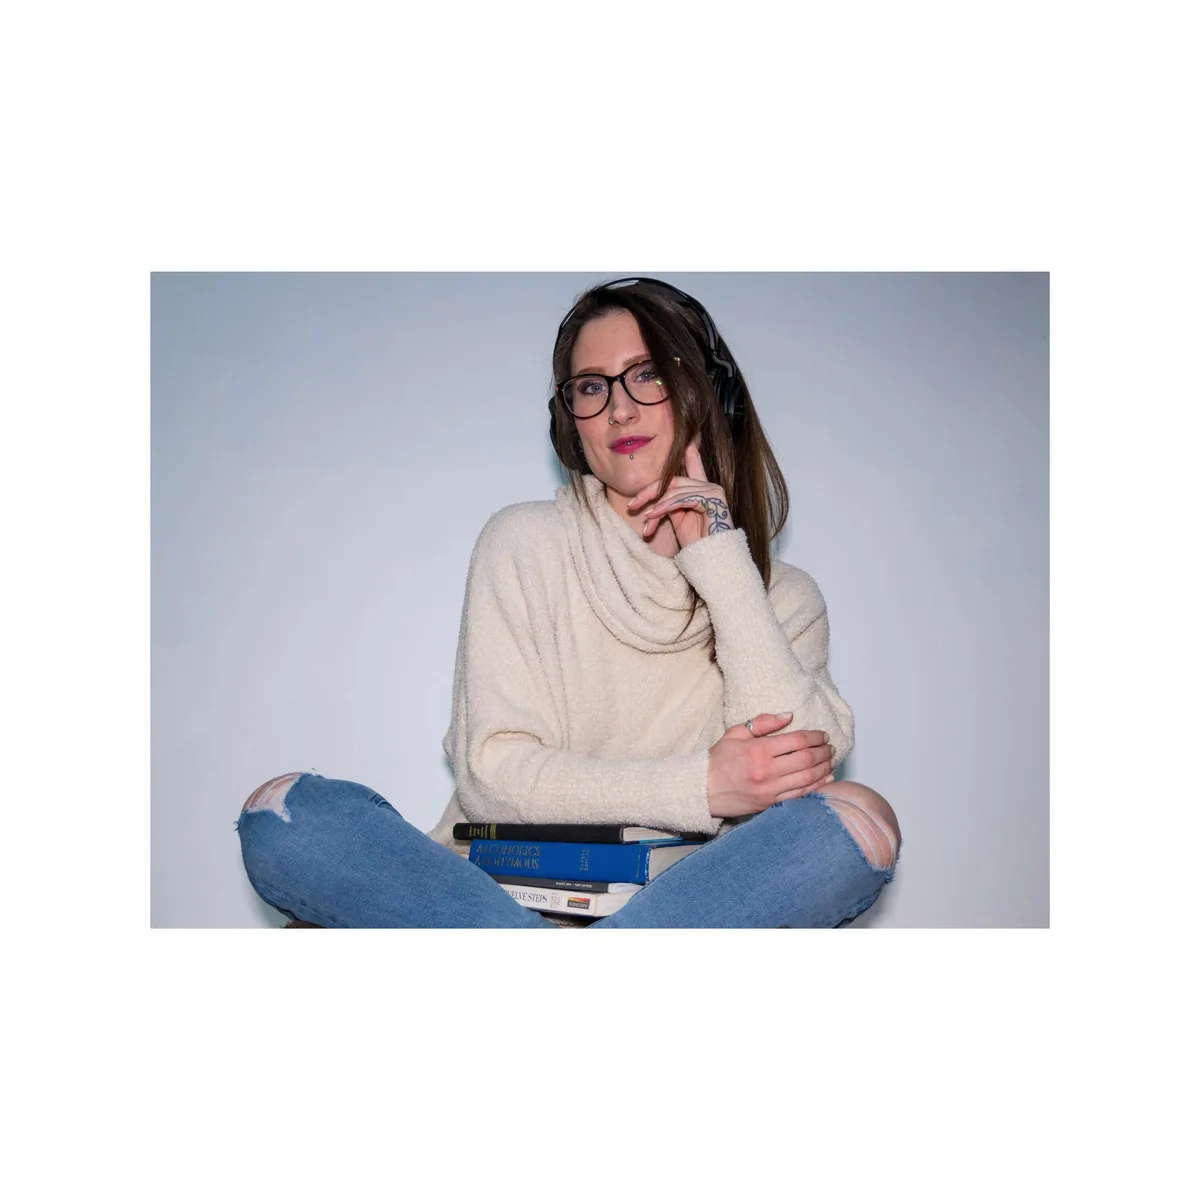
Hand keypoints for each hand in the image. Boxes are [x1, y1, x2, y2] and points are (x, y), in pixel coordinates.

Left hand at [627, 440, 731, 548]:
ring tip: (644, 518)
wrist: (711, 560)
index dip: (688, 452)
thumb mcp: (678, 519)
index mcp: (702, 489)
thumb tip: (653, 498)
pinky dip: (665, 507)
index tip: (685, 439)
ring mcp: (713, 492)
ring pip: (675, 490)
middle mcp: (709, 486)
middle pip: (673, 480)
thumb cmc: (696, 543)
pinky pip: (682, 498)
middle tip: (632, 505)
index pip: (693, 465)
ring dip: (655, 505)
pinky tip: (653, 515)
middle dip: (649, 492)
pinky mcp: (713, 501)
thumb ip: (669, 503)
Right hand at [707, 712, 835, 818]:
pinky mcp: (771, 803)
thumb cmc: (719, 759)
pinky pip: (801, 794)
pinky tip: (826, 778)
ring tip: (831, 760)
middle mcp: (767, 770)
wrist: (702, 789)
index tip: (823, 735)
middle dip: (824, 751)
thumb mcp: (736, 733)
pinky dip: (817, 786)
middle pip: (807, 759)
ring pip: (808, 778)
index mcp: (759, 750)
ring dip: (824, 768)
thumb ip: (763, 723)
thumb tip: (788, 716)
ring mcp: (770, 789)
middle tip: (830, 747)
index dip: (815, 737)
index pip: (797, 741)